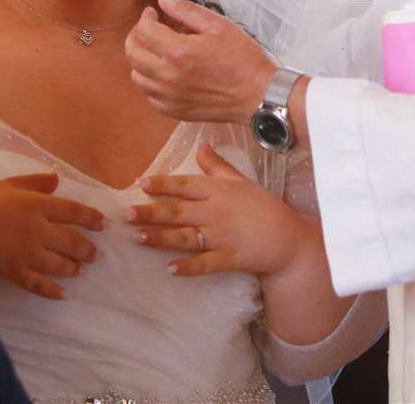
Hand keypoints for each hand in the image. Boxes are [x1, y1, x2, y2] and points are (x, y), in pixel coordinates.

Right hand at [0, 172, 105, 300]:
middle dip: (87, 249)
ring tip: (81, 270)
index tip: (103, 224)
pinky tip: (62, 294)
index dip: (92, 218)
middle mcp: (38, 230)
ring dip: (73, 267)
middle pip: (71, 241)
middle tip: (96, 254)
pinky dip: (52, 291)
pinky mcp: (14, 271)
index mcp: (37, 205)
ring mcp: (27, 253)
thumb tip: (57, 178)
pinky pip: (38, 284)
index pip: (73, 211)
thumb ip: (35, 182)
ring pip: (59, 264)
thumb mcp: (9, 184)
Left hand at [125, 0, 274, 122]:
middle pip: (133, 54)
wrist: (258, 95)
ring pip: (137, 77)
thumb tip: (163, 0)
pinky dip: (150, 82)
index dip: (145, 18)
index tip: (152, 13)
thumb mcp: (218, 25)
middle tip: (146, 29)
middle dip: (135, 36)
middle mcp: (168, 77)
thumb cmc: (243, 59)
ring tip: (154, 50)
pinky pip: (150, 96)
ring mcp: (170, 97)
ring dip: (140, 60)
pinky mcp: (175, 111)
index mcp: (178, 52)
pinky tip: (163, 73)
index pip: (144, 31)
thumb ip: (186, 10)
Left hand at [129, 144, 308, 278]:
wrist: (289, 239)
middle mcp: (217, 212)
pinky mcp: (230, 258)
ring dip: (160, 238)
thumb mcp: (241, 181)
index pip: (185, 185)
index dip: (162, 184)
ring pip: (185, 237)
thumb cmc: (263, 207)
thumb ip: (217, 166)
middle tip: (125, 215)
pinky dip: (188, 267)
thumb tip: (201, 146)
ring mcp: (222, 236)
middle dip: (150, 213)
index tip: (140, 184)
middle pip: (178, 212)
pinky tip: (170, 269)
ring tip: (137, 237)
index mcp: (219, 191)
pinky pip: (205, 263)